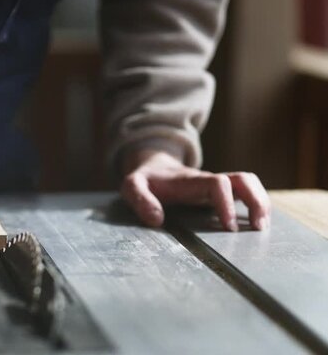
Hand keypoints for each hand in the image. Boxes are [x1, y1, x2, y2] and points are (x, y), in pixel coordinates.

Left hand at [120, 149, 270, 230]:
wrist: (152, 167)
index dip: (226, 203)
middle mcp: (209, 181)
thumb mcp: (132, 186)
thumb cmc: (145, 180)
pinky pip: (245, 193)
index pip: (218, 184)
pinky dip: (256, 205)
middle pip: (244, 179)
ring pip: (249, 184)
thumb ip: (140, 200)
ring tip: (261, 227)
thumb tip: (156, 220)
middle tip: (258, 228)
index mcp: (191, 181)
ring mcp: (217, 187)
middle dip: (256, 200)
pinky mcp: (220, 193)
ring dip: (261, 202)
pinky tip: (255, 224)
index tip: (228, 226)